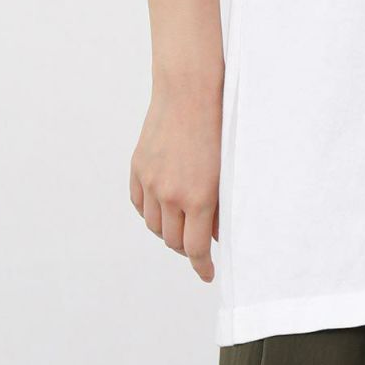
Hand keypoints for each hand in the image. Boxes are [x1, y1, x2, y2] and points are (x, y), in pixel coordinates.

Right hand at [129, 72, 221, 282]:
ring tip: (182, 223)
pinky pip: (140, 204)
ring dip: (168, 230)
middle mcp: (170, 193)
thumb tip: (213, 233)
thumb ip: (219, 204)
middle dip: (186, 246)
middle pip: (173, 240)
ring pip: (155, 225)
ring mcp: (150, 181)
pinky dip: (151, 211)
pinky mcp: (138, 168)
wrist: (189, 90)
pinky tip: (163, 206)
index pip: (194, 248)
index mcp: (198, 195)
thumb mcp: (227, 168)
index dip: (201, 266)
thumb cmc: (218, 125)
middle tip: (198, 243)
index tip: (207, 273)